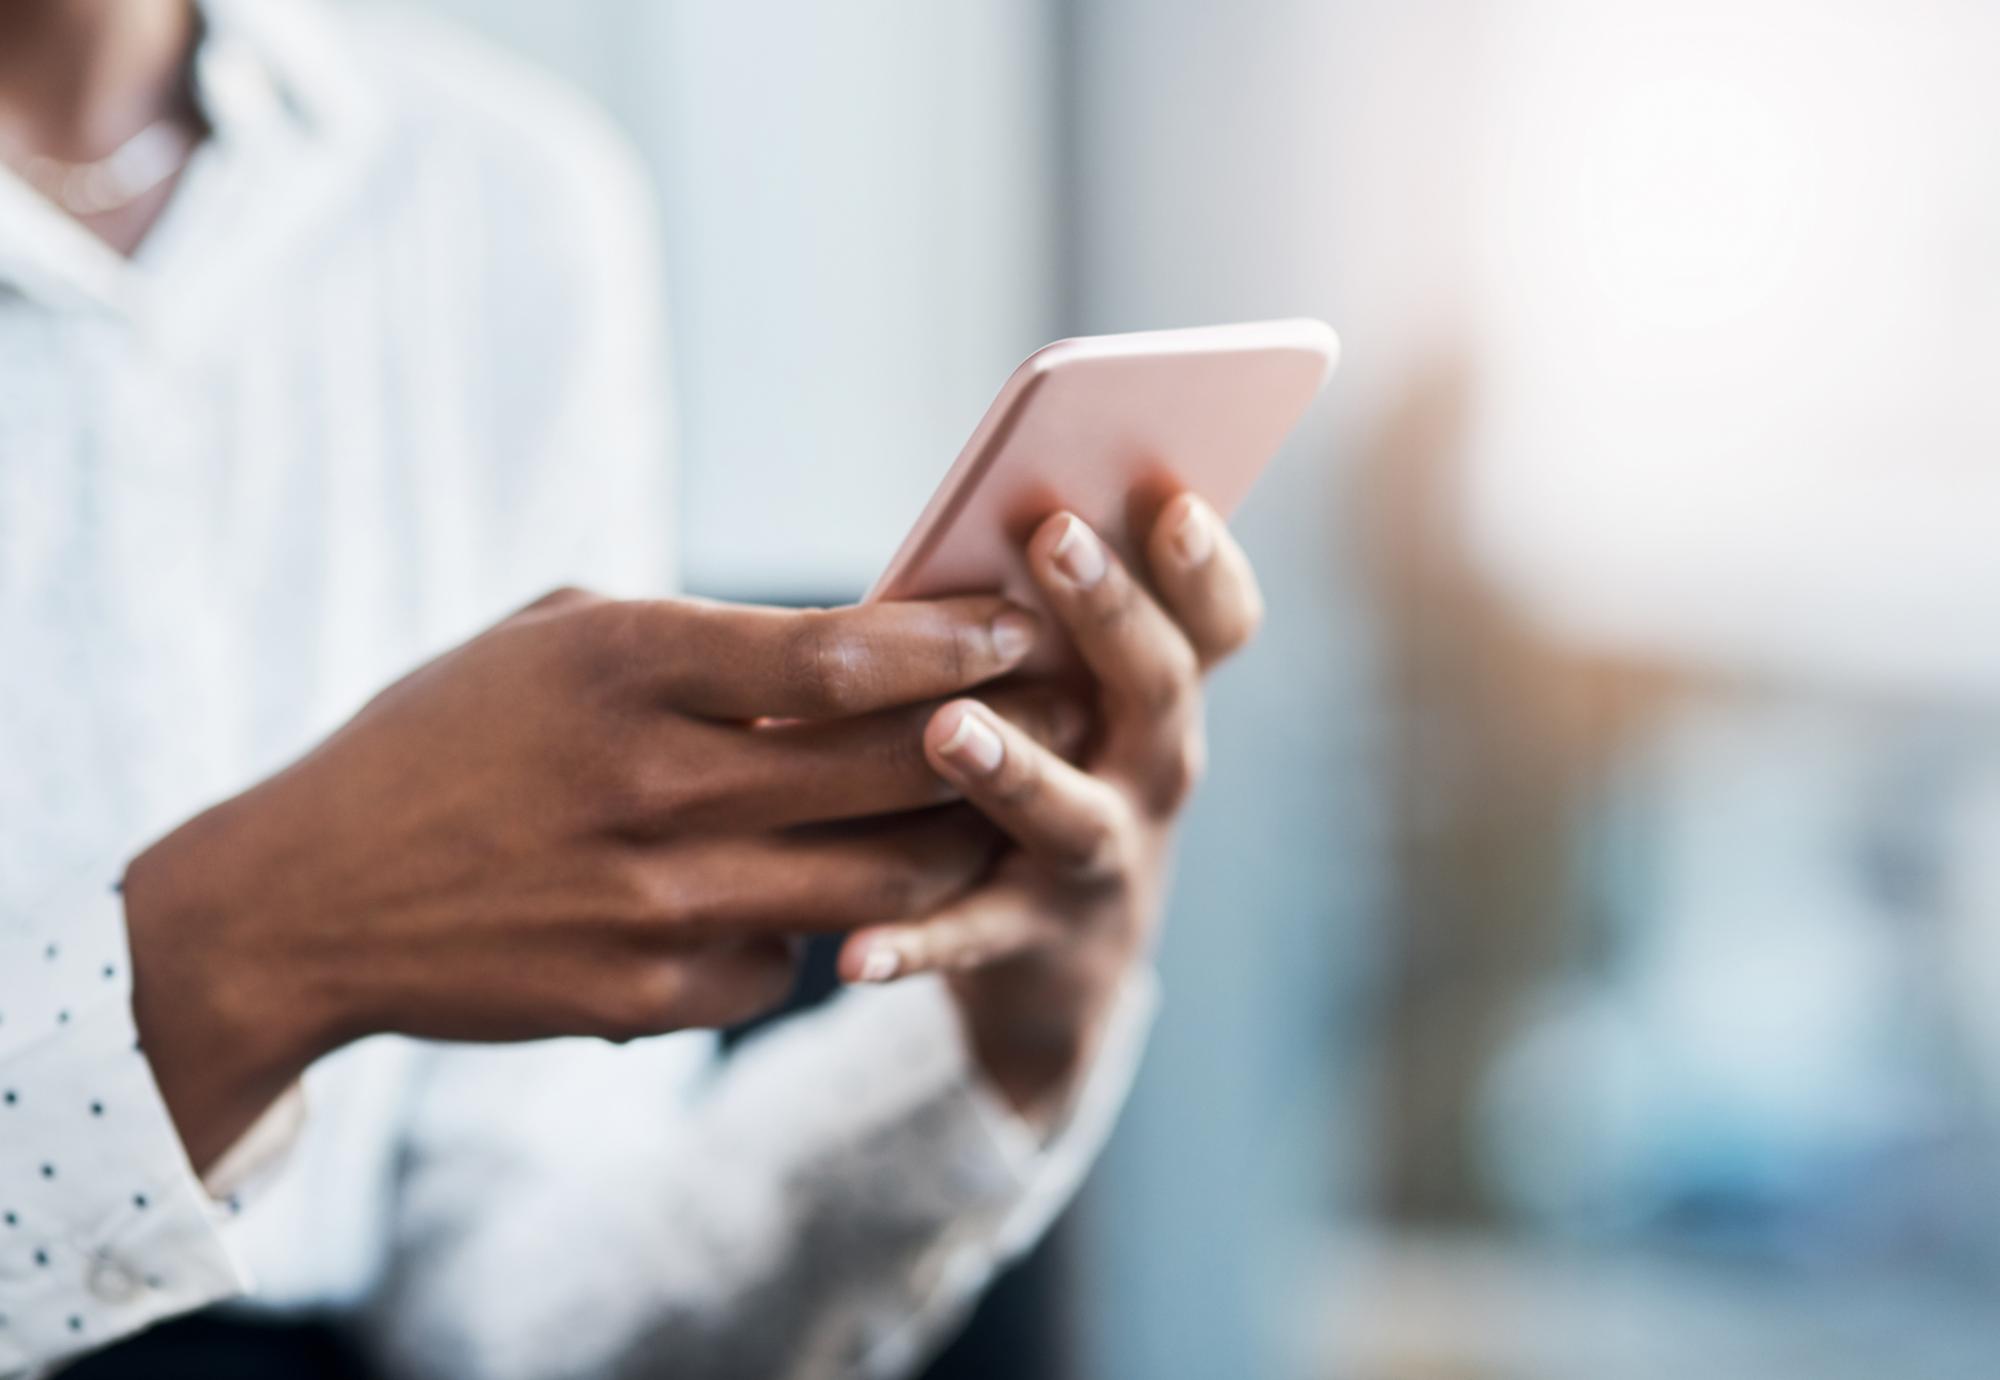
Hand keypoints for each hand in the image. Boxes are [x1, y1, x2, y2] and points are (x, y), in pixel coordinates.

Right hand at [123, 587, 1055, 1168]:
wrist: (315, 898)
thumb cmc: (445, 740)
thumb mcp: (553, 638)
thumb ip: (700, 637)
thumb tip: (857, 643)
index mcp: (625, 666)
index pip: (840, 654)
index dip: (952, 640)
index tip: (1021, 627)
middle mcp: (653, 785)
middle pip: (890, 768)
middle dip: (1001, 736)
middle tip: (1065, 712)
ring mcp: (656, 905)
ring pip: (878, 884)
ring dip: (954, 845)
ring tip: (997, 810)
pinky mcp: (649, 999)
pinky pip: (792, 966)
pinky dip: (825, 932)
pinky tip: (827, 898)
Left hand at [835, 495, 1263, 1126]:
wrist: (1063, 969)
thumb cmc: (1045, 772)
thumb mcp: (1068, 696)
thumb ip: (1038, 621)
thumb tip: (976, 510)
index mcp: (1159, 696)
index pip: (1218, 624)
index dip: (1206, 565)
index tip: (1176, 500)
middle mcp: (1152, 773)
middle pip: (1156, 690)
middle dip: (1112, 612)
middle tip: (1058, 538)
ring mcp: (1100, 862)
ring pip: (1071, 814)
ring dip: (1013, 768)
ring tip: (947, 727)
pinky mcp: (1029, 940)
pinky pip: (970, 939)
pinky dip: (916, 944)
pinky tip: (856, 951)